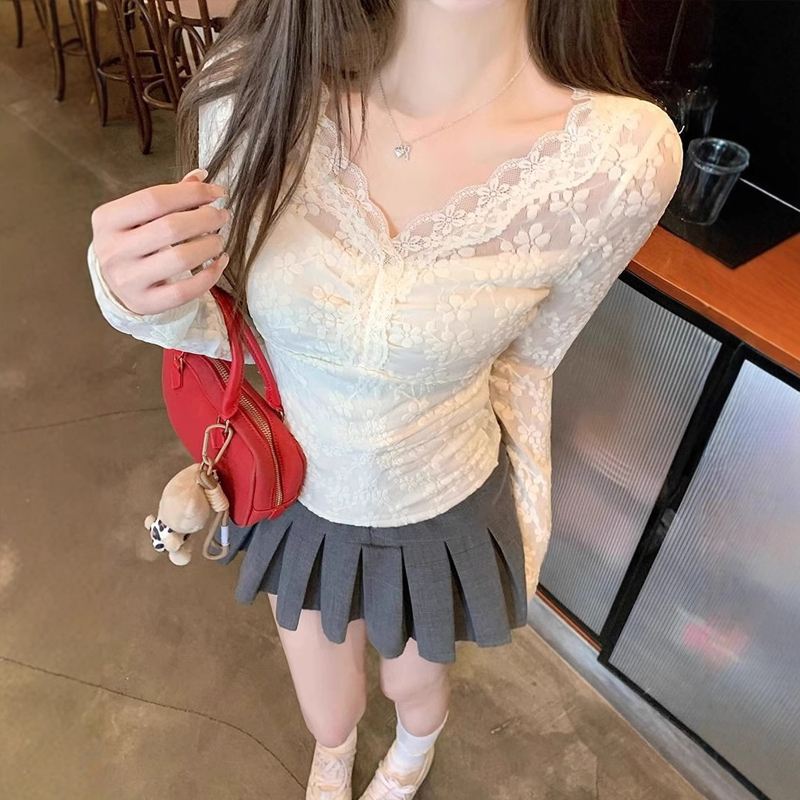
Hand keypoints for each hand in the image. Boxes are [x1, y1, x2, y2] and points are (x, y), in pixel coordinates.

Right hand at [90, 168, 230, 315]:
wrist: (115, 284)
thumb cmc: (132, 242)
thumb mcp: (140, 216)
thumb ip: (169, 196)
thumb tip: (202, 176)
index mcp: (107, 220)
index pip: (154, 199)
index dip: (191, 193)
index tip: (217, 192)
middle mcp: (112, 250)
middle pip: (170, 228)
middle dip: (205, 218)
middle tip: (222, 216)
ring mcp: (127, 280)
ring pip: (180, 259)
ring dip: (209, 245)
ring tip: (219, 239)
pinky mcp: (145, 303)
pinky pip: (186, 291)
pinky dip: (210, 275)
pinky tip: (220, 262)